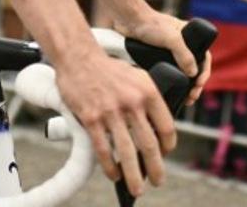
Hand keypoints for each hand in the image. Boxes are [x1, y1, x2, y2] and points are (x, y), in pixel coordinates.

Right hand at [55, 50, 175, 196]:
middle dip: (155, 168)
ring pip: (127, 152)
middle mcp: (132, 102)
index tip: (165, 154)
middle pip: (149, 144)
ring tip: (137, 188)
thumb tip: (157, 127)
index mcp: (147, 91)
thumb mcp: (137, 76)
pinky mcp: (91, 118)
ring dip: (133, 175)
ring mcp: (111, 112)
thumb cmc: (109, 69)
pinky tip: (113, 175)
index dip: (168, 145)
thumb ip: (148, 99)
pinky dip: (110, 166)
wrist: (78, 58)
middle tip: (157, 181)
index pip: (165, 126)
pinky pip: (103, 149)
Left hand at [112, 9, 211, 106]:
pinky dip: (170, 84)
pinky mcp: (153, 58)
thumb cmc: (148, 23)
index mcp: (188, 35)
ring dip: (184, 88)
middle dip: (195, 85)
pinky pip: (165, 73)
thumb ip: (183, 55)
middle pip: (192, 68)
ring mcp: (166, 52)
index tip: (199, 84)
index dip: (204, 72)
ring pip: (179, 73)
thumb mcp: (171, 38)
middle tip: (191, 98)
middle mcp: (179, 45)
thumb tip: (193, 74)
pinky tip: (170, 94)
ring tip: (183, 101)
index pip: (203, 56)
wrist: (124, 19)